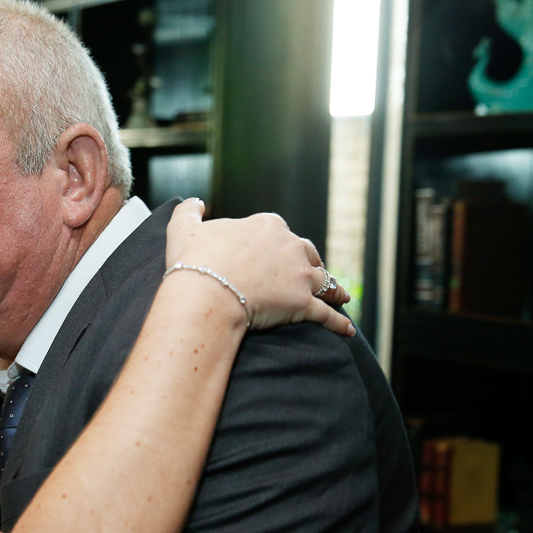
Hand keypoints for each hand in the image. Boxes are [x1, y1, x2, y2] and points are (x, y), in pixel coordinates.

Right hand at [165, 200, 352, 335]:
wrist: (205, 292)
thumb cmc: (193, 262)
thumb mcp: (184, 229)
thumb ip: (188, 212)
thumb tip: (194, 202)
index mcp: (266, 226)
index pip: (278, 232)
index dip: (277, 245)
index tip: (274, 255)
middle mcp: (290, 246)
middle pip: (308, 253)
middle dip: (310, 263)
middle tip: (309, 274)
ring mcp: (300, 276)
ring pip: (325, 282)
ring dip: (334, 290)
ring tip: (341, 298)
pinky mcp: (304, 305)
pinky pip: (327, 315)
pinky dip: (339, 323)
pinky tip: (348, 331)